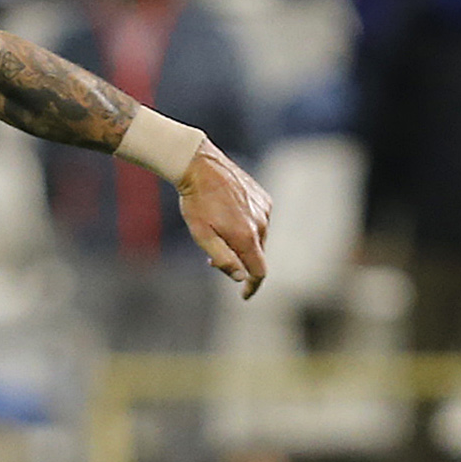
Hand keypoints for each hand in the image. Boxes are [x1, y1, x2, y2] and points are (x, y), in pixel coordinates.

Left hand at [177, 141, 272, 297]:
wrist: (200, 166)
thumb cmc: (196, 203)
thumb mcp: (202, 236)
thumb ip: (223, 259)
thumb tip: (240, 277)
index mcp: (247, 236)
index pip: (259, 271)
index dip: (252, 286)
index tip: (244, 295)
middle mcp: (262, 223)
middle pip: (257, 255)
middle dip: (239, 262)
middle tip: (211, 259)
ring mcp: (264, 209)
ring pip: (258, 238)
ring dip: (241, 244)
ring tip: (216, 235)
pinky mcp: (263, 197)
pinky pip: (259, 220)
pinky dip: (246, 227)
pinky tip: (227, 219)